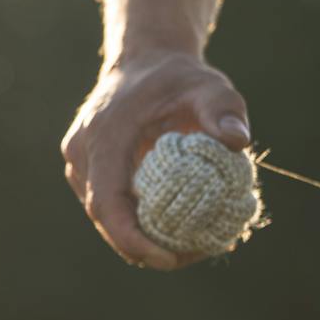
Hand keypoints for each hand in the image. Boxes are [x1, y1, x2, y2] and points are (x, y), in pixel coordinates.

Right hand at [61, 50, 251, 269]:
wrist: (143, 59)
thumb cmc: (177, 75)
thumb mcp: (209, 86)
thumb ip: (223, 111)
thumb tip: (239, 143)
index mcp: (103, 138)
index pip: (106, 204)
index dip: (131, 239)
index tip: (166, 260)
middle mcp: (82, 155)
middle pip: (104, 218)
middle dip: (140, 247)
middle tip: (184, 259)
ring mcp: (79, 164)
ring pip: (104, 214)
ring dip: (138, 236)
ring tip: (184, 247)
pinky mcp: (86, 169)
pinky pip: (108, 203)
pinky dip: (135, 219)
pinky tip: (170, 225)